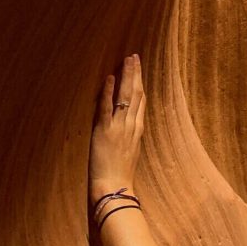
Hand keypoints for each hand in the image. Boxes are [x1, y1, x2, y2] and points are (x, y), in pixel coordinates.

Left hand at [90, 53, 146, 203]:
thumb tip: (128, 131)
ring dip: (127, 76)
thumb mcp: (129, 156)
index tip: (140, 71)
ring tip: (127, 60)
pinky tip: (109, 77)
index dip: (141, 85)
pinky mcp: (104, 131)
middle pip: (137, 95)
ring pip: (126, 97)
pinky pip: (107, 108)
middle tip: (135, 57)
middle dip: (136, 74)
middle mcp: (131, 126)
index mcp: (137, 132)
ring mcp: (119, 128)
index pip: (142, 103)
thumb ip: (129, 140)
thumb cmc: (120, 177)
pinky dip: (108, 92)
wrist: (115, 188)